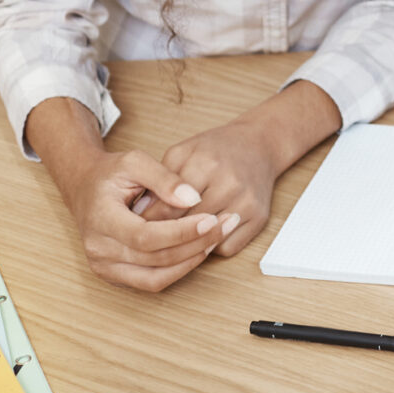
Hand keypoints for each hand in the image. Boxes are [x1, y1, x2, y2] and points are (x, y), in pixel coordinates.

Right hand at [57, 148, 231, 291]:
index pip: (145, 236)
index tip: (211, 219)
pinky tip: (200, 250)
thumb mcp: (135, 162)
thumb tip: (193, 198)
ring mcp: (104, 267)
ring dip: (190, 261)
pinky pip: (151, 282)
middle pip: (154, 259)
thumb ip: (165, 178)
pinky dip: (178, 270)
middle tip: (225, 225)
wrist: (85, 188)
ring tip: (217, 238)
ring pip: (154, 277)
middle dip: (194, 245)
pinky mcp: (114, 275)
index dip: (181, 232)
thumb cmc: (111, 173)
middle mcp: (99, 250)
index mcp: (100, 220)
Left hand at [144, 121, 277, 256]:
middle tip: (148, 239)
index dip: (147, 221)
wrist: (259, 144)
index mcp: (206, 164)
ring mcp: (246, 203)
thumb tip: (138, 214)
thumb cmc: (216, 149)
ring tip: (173, 240)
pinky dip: (212, 248)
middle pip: (186, 225)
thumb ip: (159, 181)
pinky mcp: (259, 218)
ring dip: (187, 244)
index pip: (168, 206)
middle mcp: (230, 184)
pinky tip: (203, 236)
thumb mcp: (182, 153)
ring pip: (206, 241)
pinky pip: (226, 248)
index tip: (135, 228)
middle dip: (163, 235)